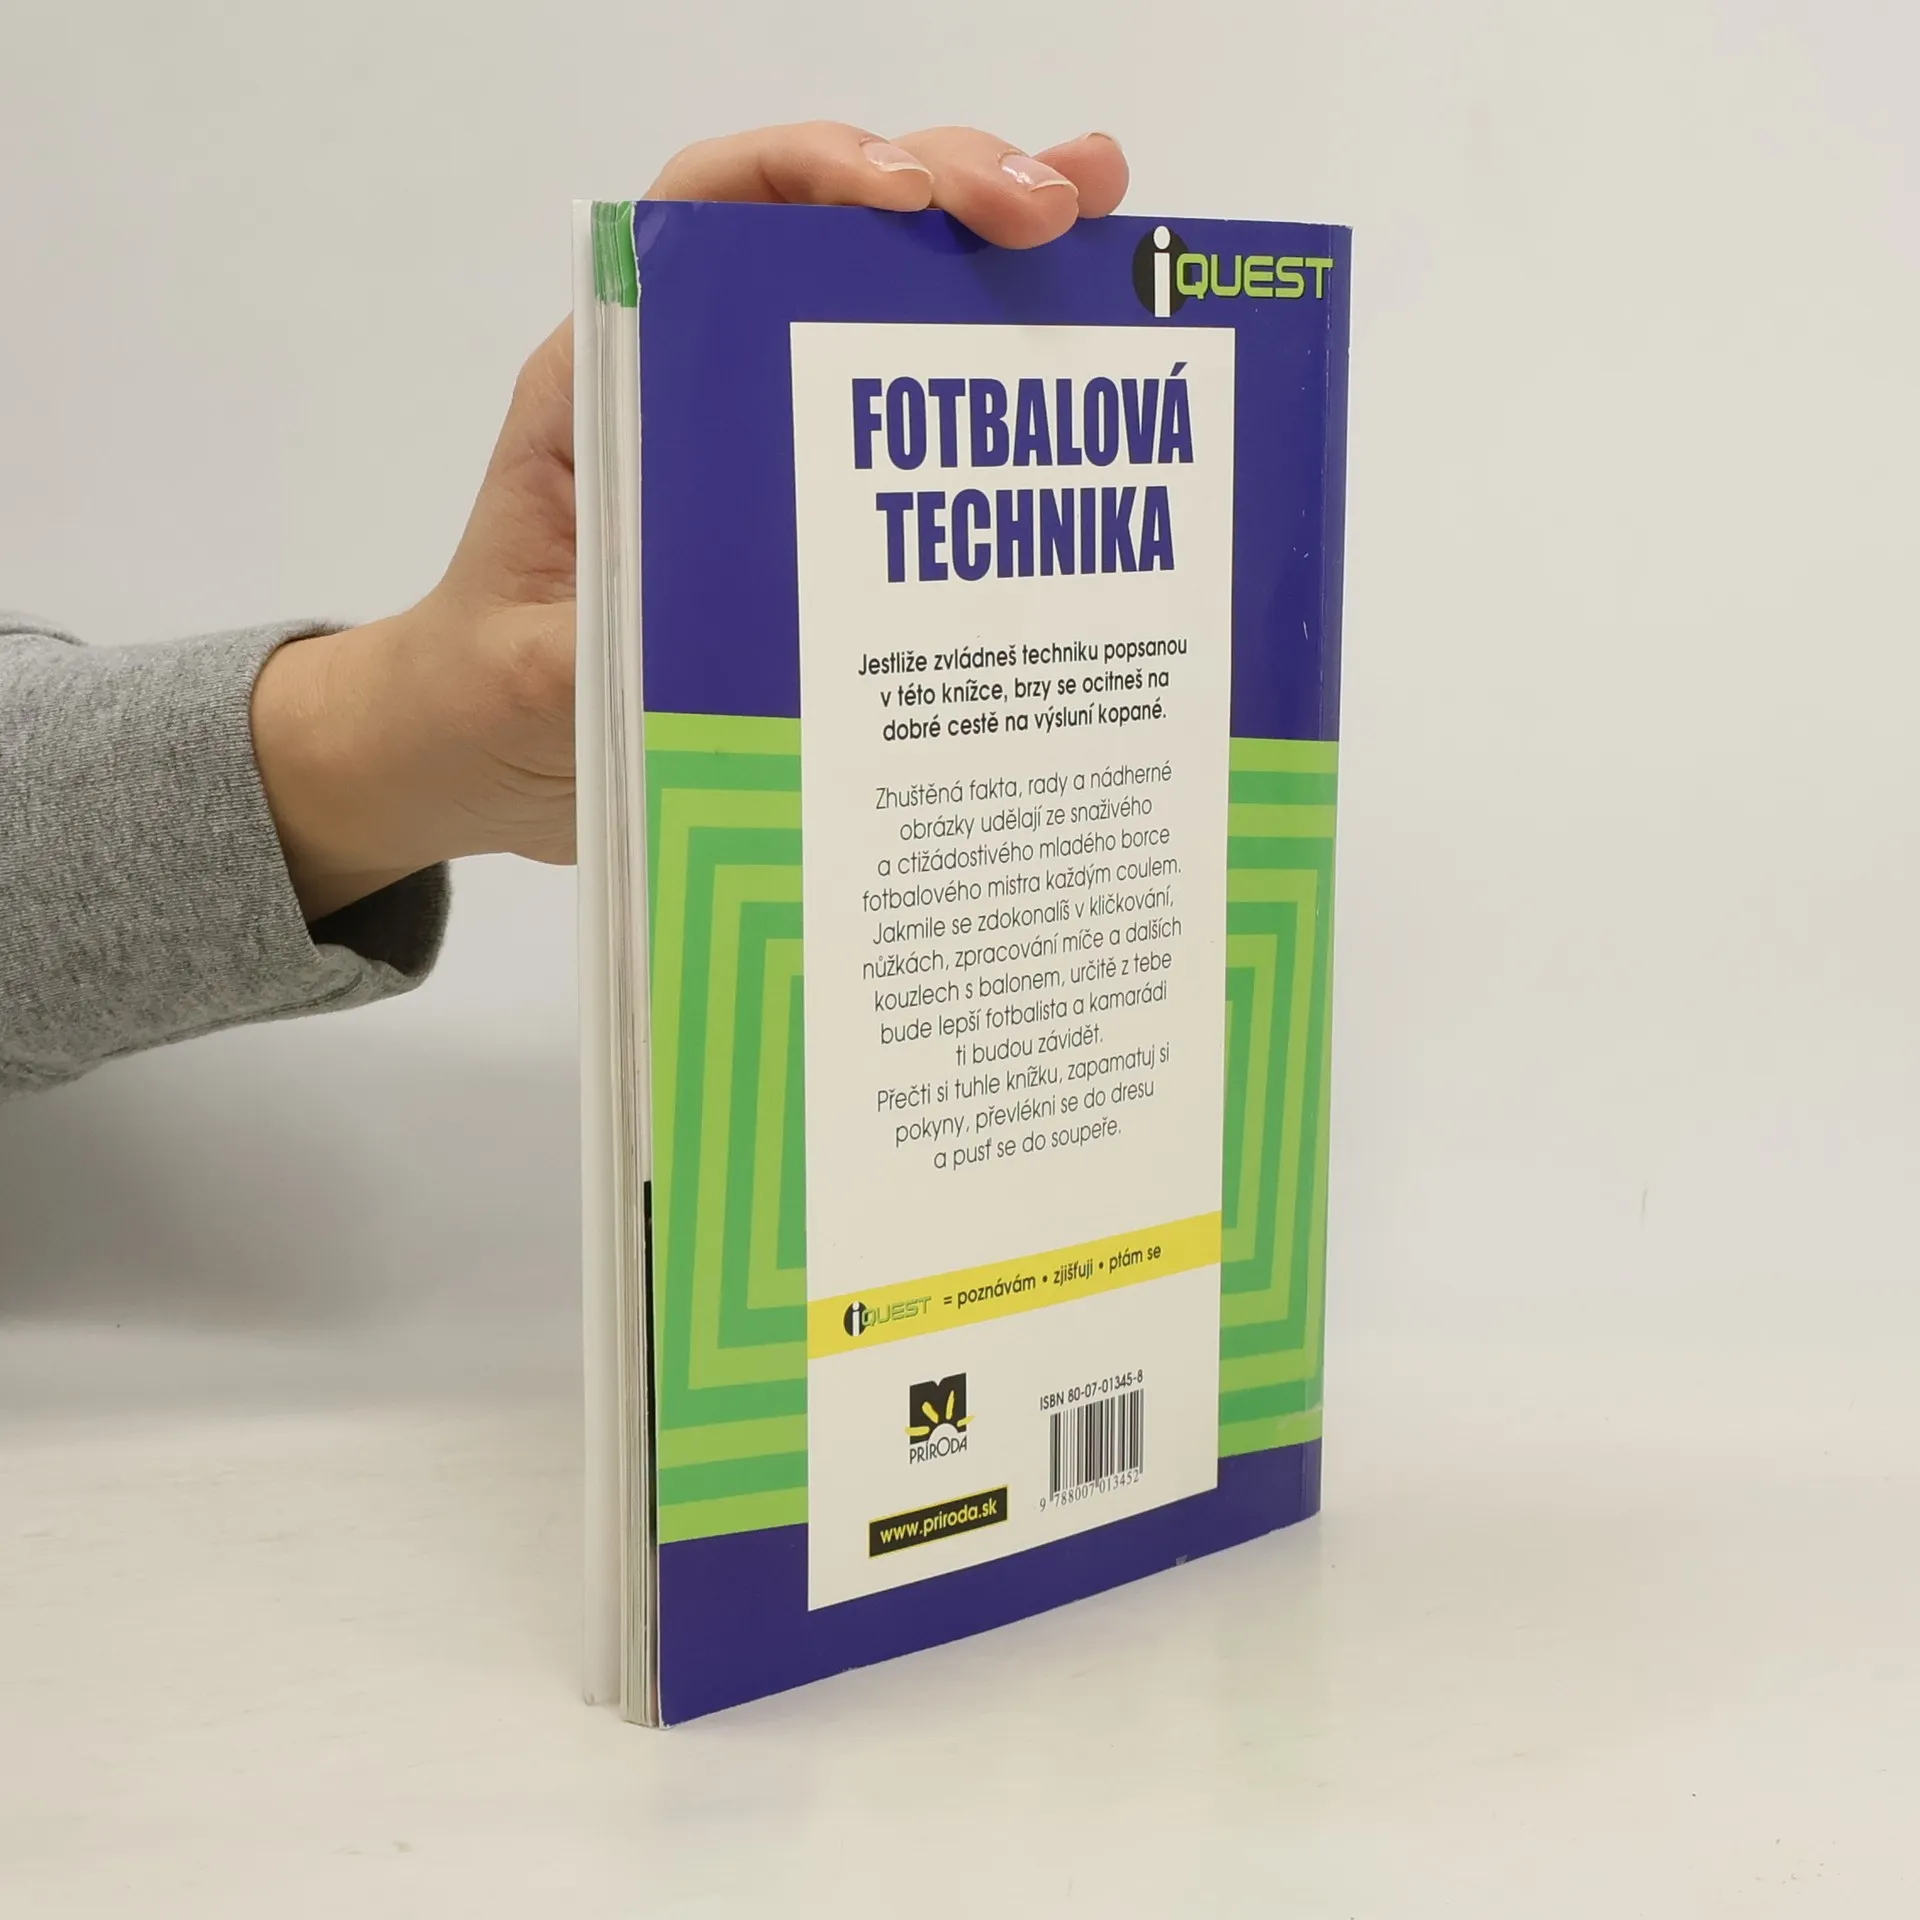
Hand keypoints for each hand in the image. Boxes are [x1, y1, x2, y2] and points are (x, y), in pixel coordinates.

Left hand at [252, 123, 1129, 921]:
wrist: (485, 751)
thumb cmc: (488, 696)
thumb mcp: (534, 678)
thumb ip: (606, 649)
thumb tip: (720, 643)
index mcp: (611, 382)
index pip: (708, 214)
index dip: (812, 174)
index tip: (909, 201)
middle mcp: (695, 382)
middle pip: (826, 233)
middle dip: (950, 193)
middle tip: (1067, 208)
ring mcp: (763, 438)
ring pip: (884, 313)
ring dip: (998, 264)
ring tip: (1112, 233)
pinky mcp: (810, 508)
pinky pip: (911, 433)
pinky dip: (996, 395)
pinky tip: (1082, 374)